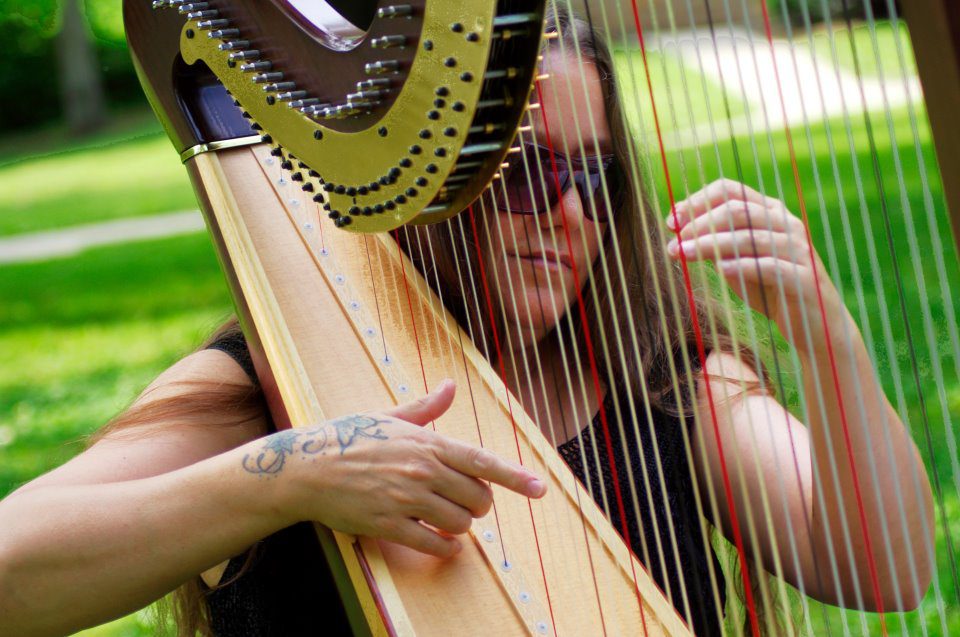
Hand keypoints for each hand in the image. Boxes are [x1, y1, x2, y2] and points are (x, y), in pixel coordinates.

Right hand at [258, 380, 545, 557]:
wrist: (307, 467)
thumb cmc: (348, 438)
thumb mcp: (388, 416)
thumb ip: (425, 408)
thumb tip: (450, 386)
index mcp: (427, 442)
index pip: (482, 461)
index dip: (515, 476)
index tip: (540, 488)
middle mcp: (421, 470)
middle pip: (477, 498)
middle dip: (478, 505)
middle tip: (463, 503)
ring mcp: (405, 499)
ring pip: (459, 523)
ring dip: (459, 526)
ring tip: (444, 518)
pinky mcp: (388, 525)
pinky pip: (434, 544)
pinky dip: (444, 547)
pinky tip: (439, 541)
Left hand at [664, 178, 843, 341]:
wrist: (813, 326)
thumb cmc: (770, 290)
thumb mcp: (737, 263)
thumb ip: (715, 245)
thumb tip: (678, 230)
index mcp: (770, 212)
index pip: (731, 190)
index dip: (697, 201)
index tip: (671, 221)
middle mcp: (786, 223)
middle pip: (736, 209)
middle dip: (699, 224)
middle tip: (673, 242)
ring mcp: (798, 249)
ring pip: (748, 236)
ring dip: (709, 244)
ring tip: (682, 254)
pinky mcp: (804, 277)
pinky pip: (769, 266)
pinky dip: (742, 265)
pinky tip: (719, 269)